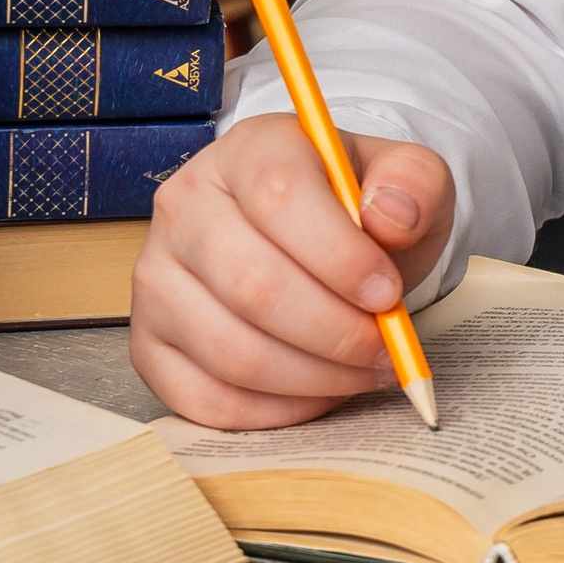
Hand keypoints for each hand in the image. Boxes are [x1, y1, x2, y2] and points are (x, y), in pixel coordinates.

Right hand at [130, 116, 455, 430]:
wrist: (321, 238)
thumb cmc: (359, 211)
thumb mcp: (407, 179)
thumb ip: (414, 183)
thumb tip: (390, 218)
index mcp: (250, 150)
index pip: (282, 198)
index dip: (341, 257)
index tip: (387, 293)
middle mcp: (186, 206)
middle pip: (253, 285)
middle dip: (335, 332)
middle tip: (385, 348)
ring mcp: (156, 277)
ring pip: (231, 351)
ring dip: (312, 378)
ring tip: (361, 370)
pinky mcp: (149, 343)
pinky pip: (206, 398)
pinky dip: (274, 412)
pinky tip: (317, 392)